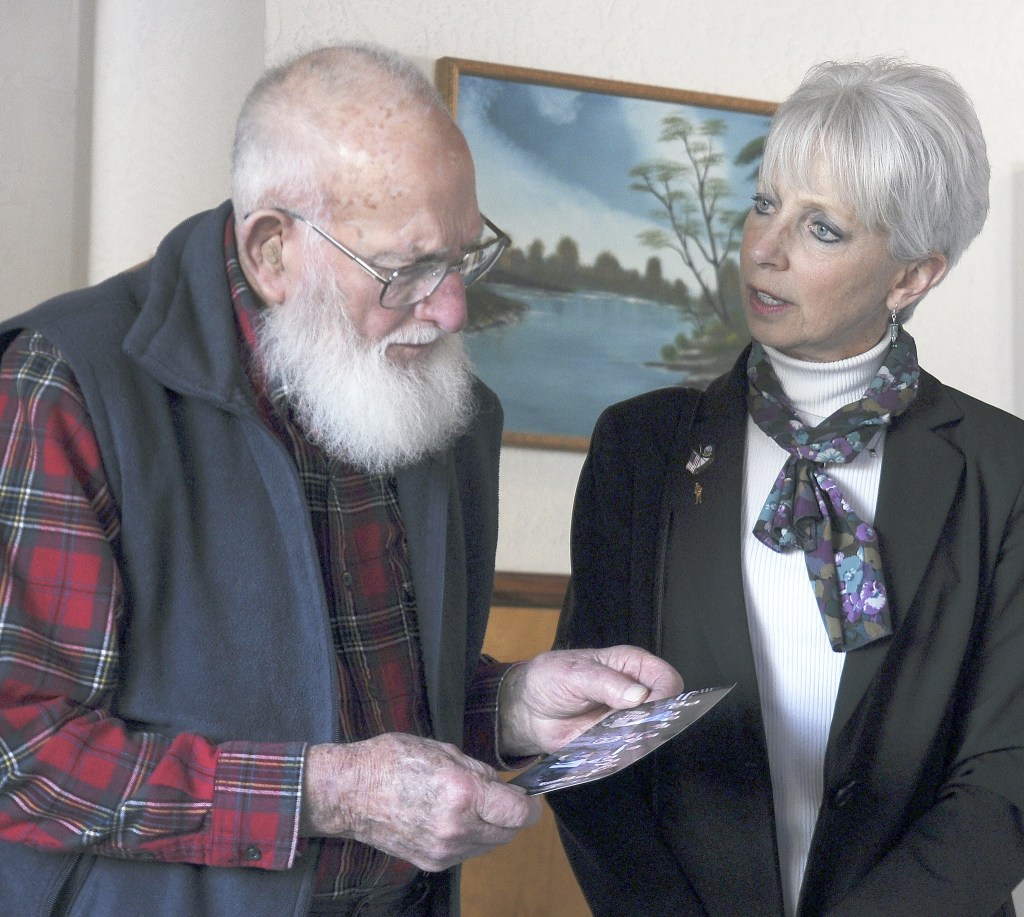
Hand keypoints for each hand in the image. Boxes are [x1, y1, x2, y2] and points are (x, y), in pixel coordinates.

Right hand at [300, 733, 540, 870]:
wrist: (350, 792)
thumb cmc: (392, 761)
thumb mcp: (442, 750)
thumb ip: (477, 770)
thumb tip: (501, 786)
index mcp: (462, 794)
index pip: (518, 813)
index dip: (531, 806)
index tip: (530, 798)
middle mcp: (457, 827)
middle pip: (508, 834)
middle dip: (511, 816)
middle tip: (499, 798)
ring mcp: (443, 850)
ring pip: (489, 846)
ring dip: (490, 828)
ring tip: (470, 805)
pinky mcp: (431, 862)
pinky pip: (466, 853)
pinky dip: (469, 838)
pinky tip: (452, 818)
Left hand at [497, 645, 684, 757]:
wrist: (528, 709)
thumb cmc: (550, 678)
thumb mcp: (573, 673)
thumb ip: (606, 682)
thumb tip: (640, 695)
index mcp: (631, 665)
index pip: (666, 679)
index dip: (664, 695)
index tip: (646, 709)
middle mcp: (636, 692)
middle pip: (666, 711)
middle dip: (650, 723)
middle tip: (625, 728)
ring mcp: (628, 719)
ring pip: (650, 735)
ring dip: (633, 741)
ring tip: (606, 737)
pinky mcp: (617, 742)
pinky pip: (630, 752)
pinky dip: (619, 754)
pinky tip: (601, 748)